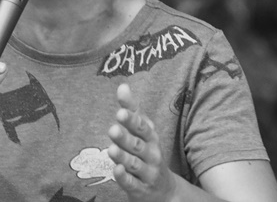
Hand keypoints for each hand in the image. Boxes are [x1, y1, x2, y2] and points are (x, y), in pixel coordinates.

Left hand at [108, 83, 176, 201]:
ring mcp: (146, 173)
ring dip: (123, 157)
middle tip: (113, 129)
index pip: (143, 127)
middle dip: (126, 138)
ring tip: (111, 149)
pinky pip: (132, 183)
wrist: (164, 191)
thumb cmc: (148, 154)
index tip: (120, 112)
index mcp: (151, 138)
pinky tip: (117, 170)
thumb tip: (122, 86)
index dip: (132, 120)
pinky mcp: (140, 189)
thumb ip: (132, 110)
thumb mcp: (143, 132)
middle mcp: (151, 155)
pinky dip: (124, 177)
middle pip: (138, 145)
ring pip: (134, 164)